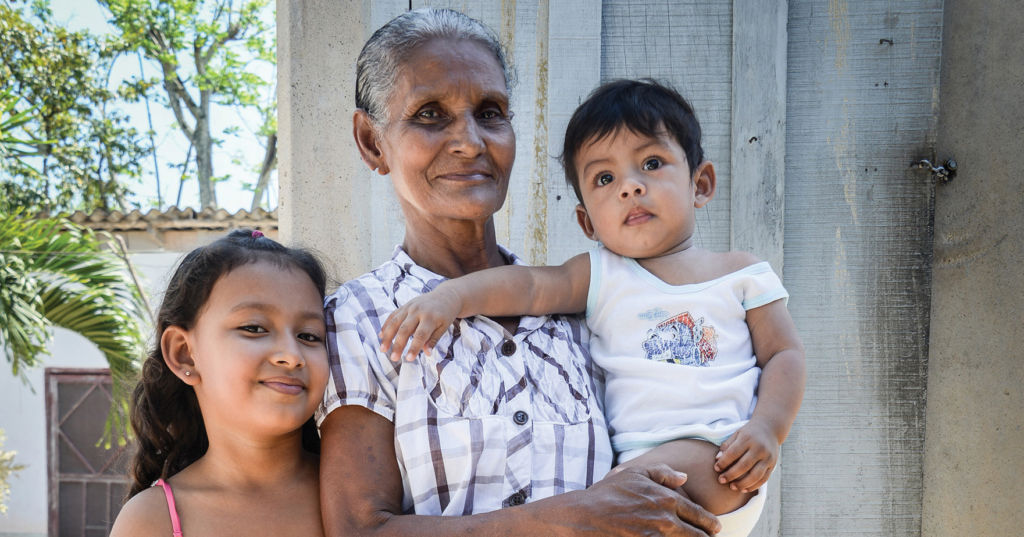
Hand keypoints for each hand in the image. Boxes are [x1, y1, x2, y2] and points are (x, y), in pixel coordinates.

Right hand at [378, 287, 460, 361]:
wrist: (445, 296)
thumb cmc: (445, 315)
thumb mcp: (443, 327)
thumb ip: (434, 340)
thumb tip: (427, 353)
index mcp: (431, 318)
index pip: (421, 335)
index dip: (414, 347)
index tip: (408, 359)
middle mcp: (418, 311)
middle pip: (405, 329)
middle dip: (398, 344)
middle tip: (393, 358)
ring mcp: (410, 307)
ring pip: (395, 322)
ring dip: (387, 336)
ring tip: (383, 349)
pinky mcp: (405, 305)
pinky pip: (393, 315)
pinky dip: (386, 326)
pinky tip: (381, 336)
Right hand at [572, 463, 720, 535]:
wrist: (585, 516)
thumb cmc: (609, 493)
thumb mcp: (635, 473)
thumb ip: (663, 473)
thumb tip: (684, 478)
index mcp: (667, 499)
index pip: (699, 516)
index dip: (710, 524)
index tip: (714, 528)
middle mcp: (666, 520)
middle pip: (698, 536)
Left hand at [714, 419, 778, 492]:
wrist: (770, 429)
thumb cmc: (749, 433)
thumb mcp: (737, 434)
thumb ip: (727, 446)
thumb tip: (717, 460)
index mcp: (748, 439)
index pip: (733, 453)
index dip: (723, 462)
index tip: (716, 468)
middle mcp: (759, 448)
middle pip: (744, 465)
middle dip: (731, 475)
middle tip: (721, 480)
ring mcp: (768, 457)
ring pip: (755, 475)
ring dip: (742, 484)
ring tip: (732, 487)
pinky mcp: (773, 465)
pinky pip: (763, 479)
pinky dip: (754, 486)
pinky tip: (744, 489)